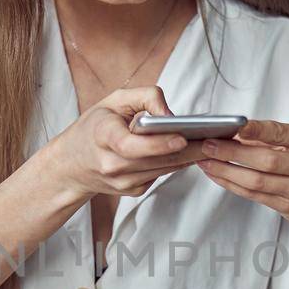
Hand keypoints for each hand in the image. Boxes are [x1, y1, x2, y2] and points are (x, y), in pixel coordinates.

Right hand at [48, 84, 206, 201]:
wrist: (71, 165)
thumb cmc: (94, 127)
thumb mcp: (113, 100)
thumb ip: (145, 97)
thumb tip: (172, 114)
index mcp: (102, 137)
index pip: (132, 146)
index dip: (158, 144)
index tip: (182, 137)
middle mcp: (111, 164)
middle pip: (156, 160)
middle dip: (189, 149)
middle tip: (216, 139)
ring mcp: (122, 182)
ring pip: (164, 169)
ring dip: (190, 157)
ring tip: (213, 143)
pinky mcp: (132, 191)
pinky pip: (161, 175)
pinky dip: (177, 163)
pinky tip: (193, 152)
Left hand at [197, 117, 288, 236]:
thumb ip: (272, 139)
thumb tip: (232, 133)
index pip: (280, 133)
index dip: (256, 130)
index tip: (234, 126)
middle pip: (265, 160)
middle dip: (232, 152)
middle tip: (207, 145)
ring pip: (256, 181)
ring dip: (226, 170)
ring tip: (204, 161)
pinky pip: (254, 195)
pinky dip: (232, 184)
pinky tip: (217, 175)